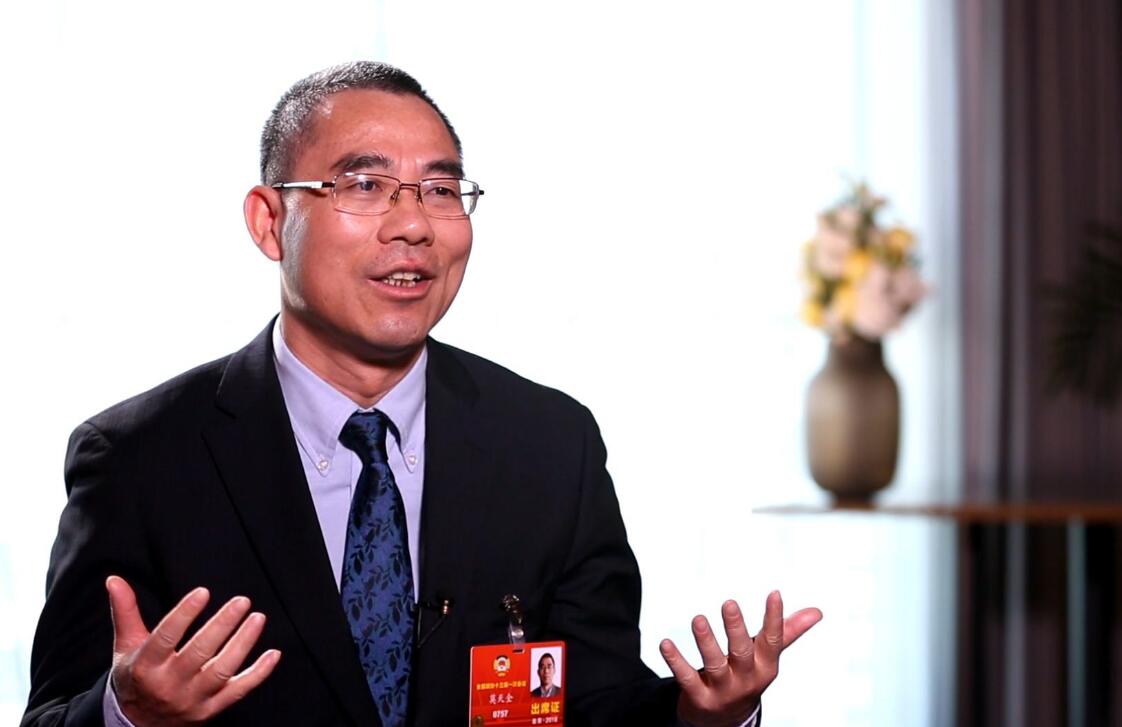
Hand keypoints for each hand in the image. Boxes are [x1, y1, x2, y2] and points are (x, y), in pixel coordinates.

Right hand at [106, 575, 280, 725]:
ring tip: (258, 618)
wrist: (137, 725)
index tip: (203, 592)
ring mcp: (191, 700)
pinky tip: (273, 654)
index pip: (166, 637)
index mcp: (145, 667)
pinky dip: (258, 674)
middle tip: (242, 601)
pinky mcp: (209, 710)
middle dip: (222, 625)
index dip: (184, 614)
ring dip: (243, 644)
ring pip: (222, 672)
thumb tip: (114, 579)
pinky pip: (238, 692)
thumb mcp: (125, 646)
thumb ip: (126, 611)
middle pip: (199, 653)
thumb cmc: (135, 677)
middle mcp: (168, 685)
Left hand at [659, 592, 820, 726]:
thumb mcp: (767, 657)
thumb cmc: (747, 676)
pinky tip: (665, 643)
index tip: (774, 592)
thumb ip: (787, 632)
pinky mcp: (700, 698)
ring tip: (698, 619)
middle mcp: (746, 679)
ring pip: (715, 665)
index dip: (774, 617)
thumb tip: (817, 611)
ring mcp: (723, 691)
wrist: (725, 721)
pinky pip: (687, 679)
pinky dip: (675, 661)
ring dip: (706, 642)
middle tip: (729, 603)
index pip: (773, 641)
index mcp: (765, 666)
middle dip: (736, 628)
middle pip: (742, 652)